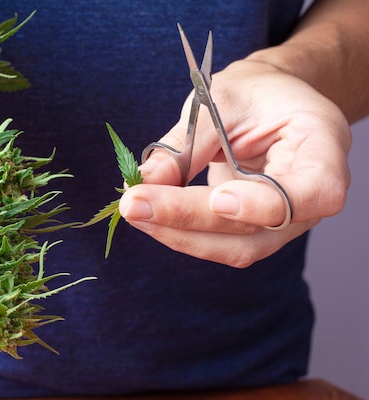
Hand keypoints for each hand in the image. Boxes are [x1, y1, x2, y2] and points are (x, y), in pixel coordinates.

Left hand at [119, 59, 351, 267]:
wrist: (265, 102)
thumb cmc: (252, 94)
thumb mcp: (219, 99)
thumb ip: (187, 143)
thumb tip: (145, 183)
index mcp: (322, 146)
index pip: (315, 191)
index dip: (266, 203)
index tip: (218, 198)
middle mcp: (313, 193)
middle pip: (261, 228)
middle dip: (191, 219)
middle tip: (134, 205)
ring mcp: (286, 219)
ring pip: (238, 248)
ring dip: (180, 235)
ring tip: (133, 211)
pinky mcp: (256, 230)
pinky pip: (220, 243)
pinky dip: (181, 233)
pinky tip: (149, 215)